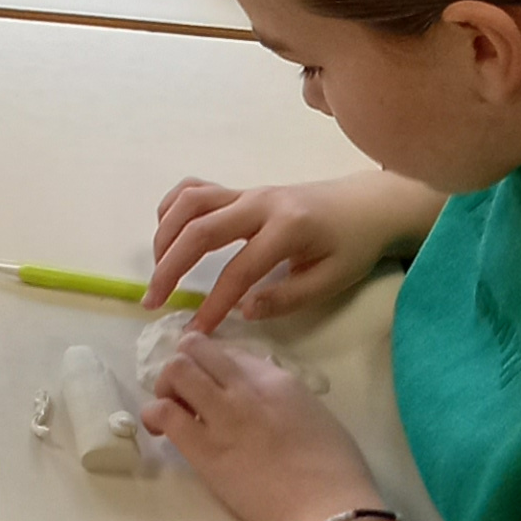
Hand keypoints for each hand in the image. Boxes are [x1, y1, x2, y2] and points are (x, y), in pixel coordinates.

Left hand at [141, 332, 389, 520]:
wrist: (326, 510)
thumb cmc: (334, 471)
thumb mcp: (313, 415)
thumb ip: (283, 399)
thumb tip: (260, 398)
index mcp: (277, 380)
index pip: (230, 354)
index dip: (215, 367)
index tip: (214, 387)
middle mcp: (245, 389)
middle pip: (196, 349)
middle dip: (183, 365)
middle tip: (184, 393)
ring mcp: (223, 416)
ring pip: (176, 371)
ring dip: (166, 386)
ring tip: (172, 409)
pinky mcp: (203, 449)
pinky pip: (164, 414)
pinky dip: (155, 415)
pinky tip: (160, 430)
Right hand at [148, 173, 426, 328]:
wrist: (368, 203)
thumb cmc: (353, 245)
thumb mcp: (332, 279)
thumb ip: (288, 297)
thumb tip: (243, 310)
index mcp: (287, 229)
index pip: (239, 270)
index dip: (213, 303)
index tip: (195, 331)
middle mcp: (260, 203)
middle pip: (199, 229)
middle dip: (169, 266)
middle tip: (152, 300)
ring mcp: (248, 192)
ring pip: (190, 202)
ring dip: (165, 235)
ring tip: (158, 269)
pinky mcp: (241, 189)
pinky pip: (195, 189)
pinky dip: (174, 208)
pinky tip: (169, 236)